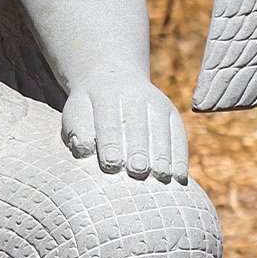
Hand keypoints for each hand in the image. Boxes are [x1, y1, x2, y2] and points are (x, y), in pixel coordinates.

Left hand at [62, 78, 190, 182]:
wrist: (114, 81)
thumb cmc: (90, 110)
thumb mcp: (77, 113)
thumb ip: (78, 130)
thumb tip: (84, 149)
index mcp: (105, 95)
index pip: (108, 123)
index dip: (110, 144)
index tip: (111, 164)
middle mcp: (134, 96)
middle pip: (137, 127)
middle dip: (138, 150)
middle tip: (138, 170)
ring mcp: (156, 103)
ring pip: (161, 131)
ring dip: (162, 155)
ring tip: (161, 176)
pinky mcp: (172, 114)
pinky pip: (178, 135)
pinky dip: (179, 156)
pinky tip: (179, 176)